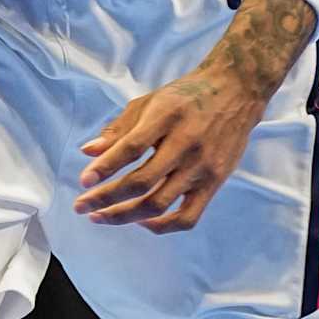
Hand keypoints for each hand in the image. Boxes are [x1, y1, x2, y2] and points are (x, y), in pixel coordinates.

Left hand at [76, 56, 264, 232]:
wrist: (236, 92)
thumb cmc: (186, 96)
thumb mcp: (150, 101)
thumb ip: (119, 128)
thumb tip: (87, 152)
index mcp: (167, 117)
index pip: (131, 148)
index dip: (105, 168)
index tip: (83, 182)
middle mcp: (186, 144)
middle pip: (142, 182)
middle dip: (106, 198)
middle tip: (81, 207)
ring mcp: (202, 167)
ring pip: (159, 204)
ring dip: (125, 216)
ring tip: (101, 217)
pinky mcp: (215, 183)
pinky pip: (188, 217)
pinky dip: (162, 226)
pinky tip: (141, 222)